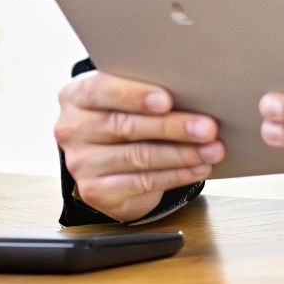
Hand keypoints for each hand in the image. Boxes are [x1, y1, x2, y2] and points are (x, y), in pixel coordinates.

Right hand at [54, 71, 223, 221]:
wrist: (105, 160)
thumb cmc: (123, 116)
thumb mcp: (123, 97)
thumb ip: (143, 91)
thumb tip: (192, 91)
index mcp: (75, 96)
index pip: (100, 91)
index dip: (134, 96)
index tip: (167, 100)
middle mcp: (72, 129)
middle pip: (125, 126)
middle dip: (171, 127)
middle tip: (207, 127)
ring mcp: (81, 163)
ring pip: (138, 157)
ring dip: (181, 154)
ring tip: (212, 149)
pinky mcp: (95, 191)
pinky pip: (142, 182)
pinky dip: (176, 175)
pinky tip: (197, 167)